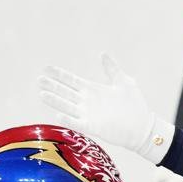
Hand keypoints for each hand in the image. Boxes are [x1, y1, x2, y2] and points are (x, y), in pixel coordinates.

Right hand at [39, 55, 175, 163]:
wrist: (143, 127)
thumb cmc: (135, 105)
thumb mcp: (124, 82)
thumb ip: (112, 69)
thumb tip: (102, 54)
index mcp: (93, 90)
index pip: (71, 81)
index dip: (59, 75)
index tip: (46, 68)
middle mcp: (87, 102)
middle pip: (65, 92)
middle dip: (53, 86)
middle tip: (40, 80)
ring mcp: (88, 115)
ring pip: (67, 106)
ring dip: (55, 101)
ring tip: (42, 94)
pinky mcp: (92, 127)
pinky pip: (77, 123)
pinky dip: (68, 120)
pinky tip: (58, 115)